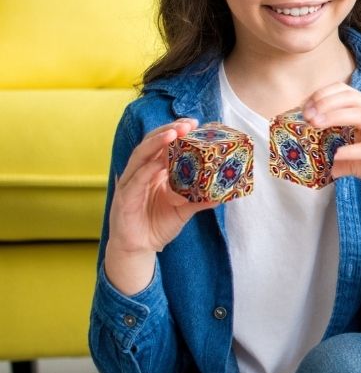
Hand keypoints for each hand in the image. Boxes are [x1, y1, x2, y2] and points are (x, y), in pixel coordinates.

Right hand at [104, 119, 217, 293]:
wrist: (139, 249)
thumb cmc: (157, 225)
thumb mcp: (183, 210)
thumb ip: (200, 200)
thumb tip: (223, 194)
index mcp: (154, 170)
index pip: (163, 143)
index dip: (176, 131)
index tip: (194, 123)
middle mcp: (141, 171)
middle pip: (151, 142)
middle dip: (169, 130)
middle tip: (187, 124)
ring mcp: (131, 182)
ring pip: (141, 155)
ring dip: (156, 142)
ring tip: (174, 133)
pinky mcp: (125, 197)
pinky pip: (136, 179)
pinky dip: (147, 169)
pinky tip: (159, 162)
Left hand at [304, 83, 360, 239]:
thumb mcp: (355, 152)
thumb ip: (338, 149)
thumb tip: (315, 155)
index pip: (346, 91)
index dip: (323, 95)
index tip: (305, 107)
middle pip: (351, 98)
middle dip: (326, 103)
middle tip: (308, 115)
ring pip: (360, 115)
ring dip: (335, 116)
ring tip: (316, 124)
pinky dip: (352, 149)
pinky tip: (337, 155)